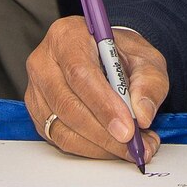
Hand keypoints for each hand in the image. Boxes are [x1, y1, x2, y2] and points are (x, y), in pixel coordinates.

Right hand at [24, 16, 168, 161]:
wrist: (106, 59)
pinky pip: (60, 139)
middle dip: (104, 132)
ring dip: (100, 146)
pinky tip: (113, 146)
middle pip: (67, 104)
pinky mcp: (38, 113)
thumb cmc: (121, 55)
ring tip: (132, 148)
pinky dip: (90, 149)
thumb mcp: (146, 59)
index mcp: (67, 36)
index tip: (128, 129)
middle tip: (134, 145)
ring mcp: (37, 90)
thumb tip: (143, 115)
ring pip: (62, 128)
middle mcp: (44, 62)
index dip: (103, 104)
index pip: (80, 73)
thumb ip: (149, 83)